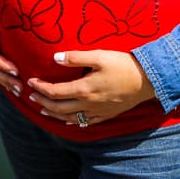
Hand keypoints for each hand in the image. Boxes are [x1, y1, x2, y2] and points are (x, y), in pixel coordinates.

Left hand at [25, 50, 154, 126]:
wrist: (148, 81)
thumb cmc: (123, 65)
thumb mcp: (99, 56)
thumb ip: (76, 57)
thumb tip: (55, 58)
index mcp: (84, 89)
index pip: (55, 91)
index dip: (40, 87)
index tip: (31, 81)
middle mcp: (88, 104)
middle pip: (58, 108)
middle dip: (42, 102)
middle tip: (31, 96)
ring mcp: (97, 111)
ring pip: (70, 118)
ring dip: (54, 114)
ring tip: (43, 109)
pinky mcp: (106, 115)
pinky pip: (85, 123)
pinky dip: (73, 122)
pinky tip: (70, 121)